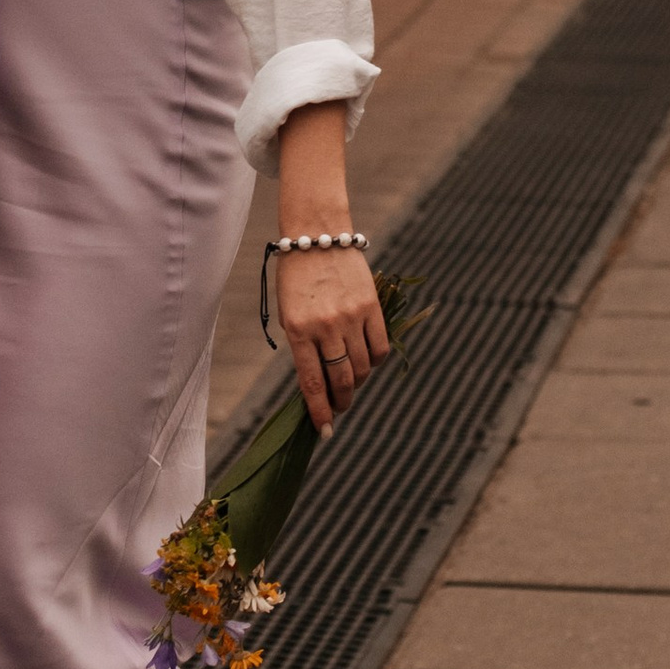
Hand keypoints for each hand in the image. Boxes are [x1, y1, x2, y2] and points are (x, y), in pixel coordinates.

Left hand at [278, 247, 389, 436]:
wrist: (316, 236)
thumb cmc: (297, 279)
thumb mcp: (290, 315)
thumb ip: (303, 347)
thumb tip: (320, 383)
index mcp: (298, 330)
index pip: (312, 382)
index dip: (319, 411)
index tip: (324, 431)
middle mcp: (325, 326)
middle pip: (342, 379)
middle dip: (341, 401)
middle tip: (339, 409)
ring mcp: (350, 317)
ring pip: (363, 367)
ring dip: (358, 382)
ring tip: (352, 382)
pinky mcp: (371, 306)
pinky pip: (380, 346)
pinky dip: (375, 361)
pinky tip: (367, 361)